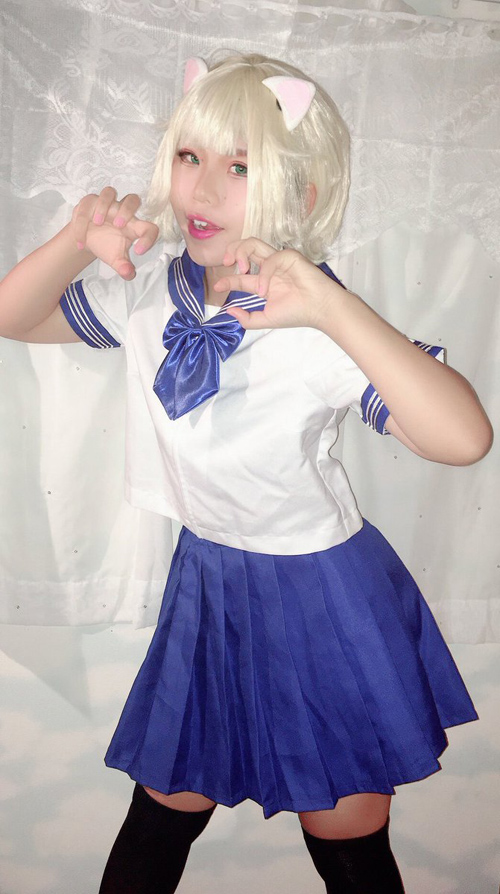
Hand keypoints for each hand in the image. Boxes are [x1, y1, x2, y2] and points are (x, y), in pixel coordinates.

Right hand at [71, 187, 158, 279]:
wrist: (87, 240)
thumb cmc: (107, 246)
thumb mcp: (116, 260)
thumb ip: (124, 267)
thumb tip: (129, 274)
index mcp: (134, 226)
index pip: (150, 228)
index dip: (149, 238)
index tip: (138, 251)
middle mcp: (122, 211)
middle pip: (133, 199)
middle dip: (127, 210)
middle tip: (118, 225)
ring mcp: (106, 204)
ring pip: (109, 192)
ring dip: (104, 206)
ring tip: (97, 223)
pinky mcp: (89, 203)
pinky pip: (86, 205)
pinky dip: (82, 222)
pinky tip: (81, 241)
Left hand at [214, 238, 342, 329]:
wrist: (319, 310)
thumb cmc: (297, 313)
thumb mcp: (266, 319)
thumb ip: (248, 318)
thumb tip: (229, 312)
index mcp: (264, 281)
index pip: (241, 276)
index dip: (228, 279)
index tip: (218, 286)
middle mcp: (269, 268)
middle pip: (245, 248)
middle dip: (232, 251)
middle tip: (227, 264)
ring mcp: (279, 260)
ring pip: (254, 243)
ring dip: (242, 252)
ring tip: (241, 269)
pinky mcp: (289, 256)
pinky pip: (269, 260)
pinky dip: (263, 275)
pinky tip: (264, 290)